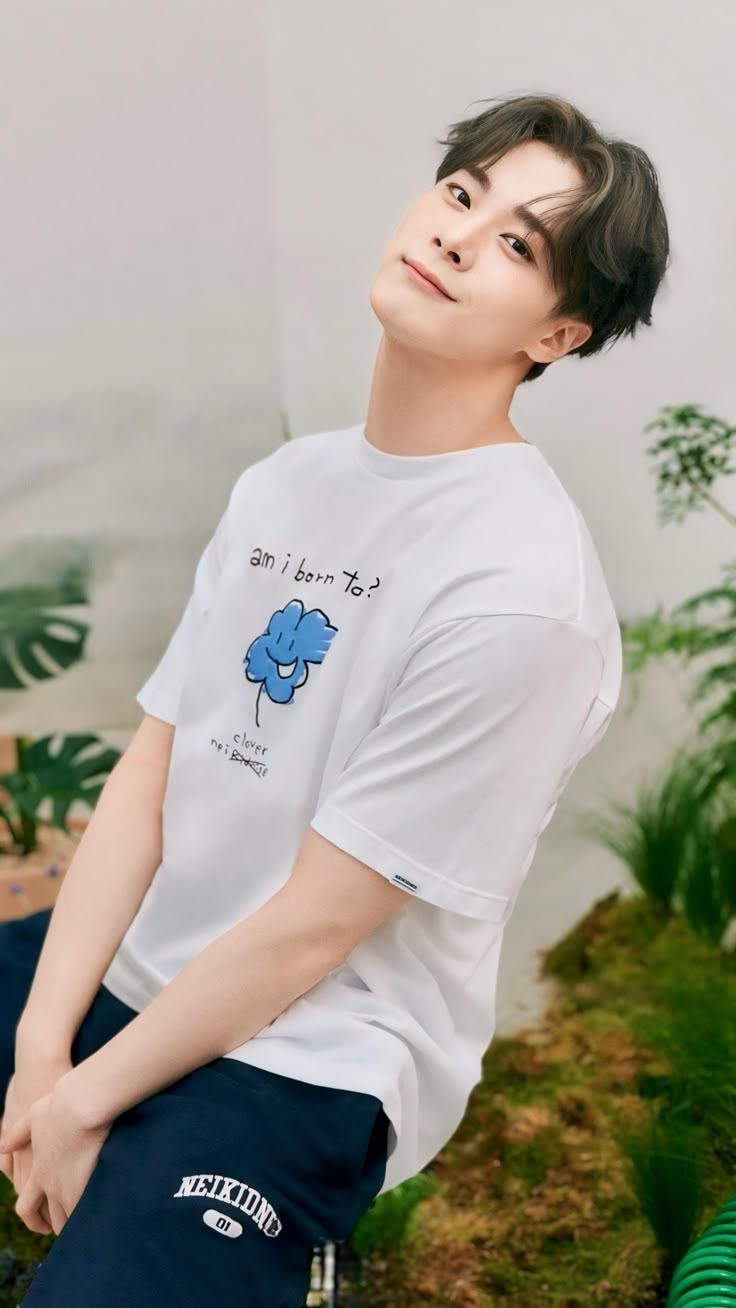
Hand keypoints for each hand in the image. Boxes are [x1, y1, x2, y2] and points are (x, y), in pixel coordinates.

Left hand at [0, 1079, 112, 1235]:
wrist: (79, 1105)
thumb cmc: (58, 1105)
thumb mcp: (32, 1117)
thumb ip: (18, 1134)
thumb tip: (3, 1145)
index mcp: (36, 1170)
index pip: (27, 1206)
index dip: (33, 1219)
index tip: (42, 1224)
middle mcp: (49, 1184)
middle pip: (47, 1218)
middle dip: (55, 1227)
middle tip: (65, 1230)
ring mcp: (66, 1187)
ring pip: (66, 1219)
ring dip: (73, 1224)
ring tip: (85, 1227)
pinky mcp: (84, 1185)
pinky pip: (83, 1211)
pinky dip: (89, 1215)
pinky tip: (100, 1217)